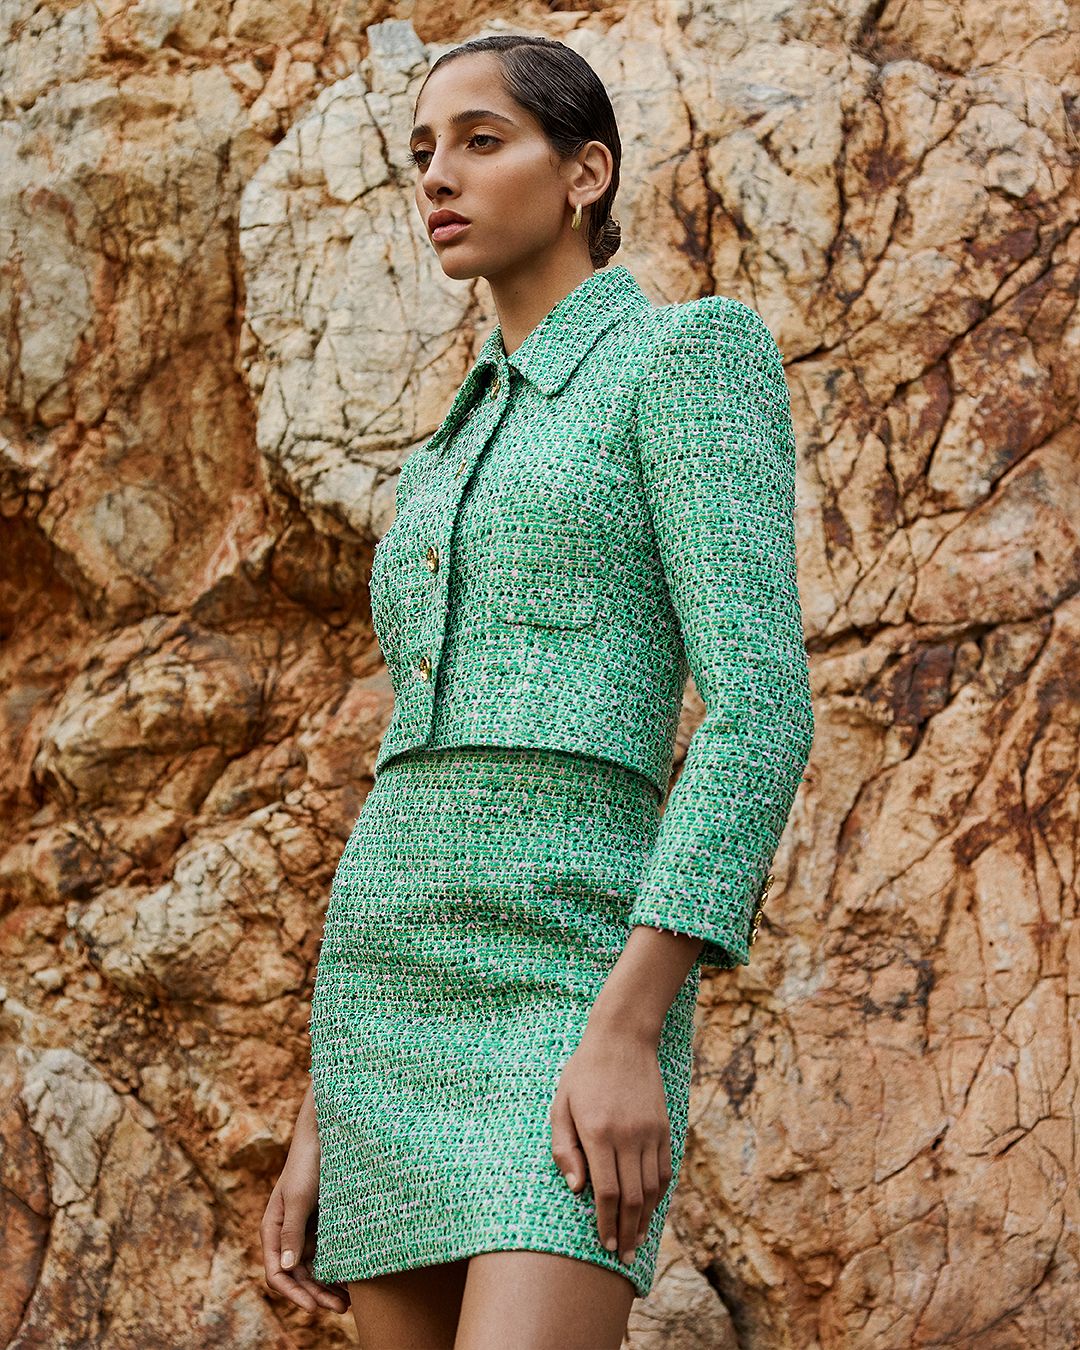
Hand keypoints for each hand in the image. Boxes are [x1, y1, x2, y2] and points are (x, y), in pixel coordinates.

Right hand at [261, 1089, 350, 1316]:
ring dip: (329, 1284)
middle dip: (317, 1294)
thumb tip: (287, 1269)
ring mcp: (306, 1227)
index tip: (314, 1308)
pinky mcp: (324, 1220)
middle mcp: (287, 1233)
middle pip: (298, 1275)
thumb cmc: (308, 1164)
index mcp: (273, 1229)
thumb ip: (292, 1232)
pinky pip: (328, 1250)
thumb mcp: (299, 1198)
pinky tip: (355, 1275)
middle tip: (343, 1308)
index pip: (277, 1273)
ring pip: (314, 1266)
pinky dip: (338, 1265)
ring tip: (351, 1299)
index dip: (294, 1295)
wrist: (327, 1134)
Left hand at [549, 1024, 672, 1266]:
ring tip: (637, 1241)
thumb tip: (576, 1189)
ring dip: (645, 1219)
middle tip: (623, 1257)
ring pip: (651, 1189)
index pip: (606, 1192)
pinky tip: (650, 1209)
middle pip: (632, 1198)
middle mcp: (628, 1136)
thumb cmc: (584, 1072)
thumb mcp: (561, 1104)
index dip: (606, 1224)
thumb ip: (565, 1148)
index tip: (604, 1245)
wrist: (623, 1038)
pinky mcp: (664, 1127)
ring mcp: (650, 1132)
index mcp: (598, 1132)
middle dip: (627, 1232)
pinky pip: (664, 1170)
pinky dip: (658, 1195)